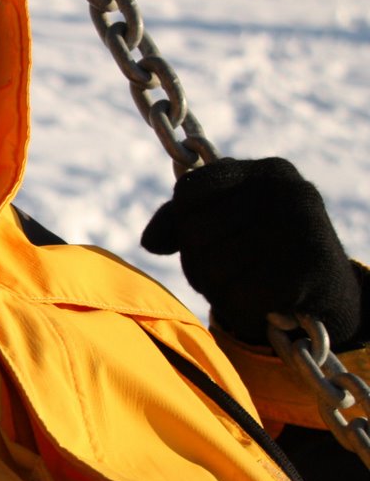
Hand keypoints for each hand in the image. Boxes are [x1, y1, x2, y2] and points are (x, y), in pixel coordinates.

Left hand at [142, 157, 364, 349]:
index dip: (181, 222)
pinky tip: (259, 303)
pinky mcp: (310, 271)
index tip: (201, 236)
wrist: (329, 293)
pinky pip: (238, 297)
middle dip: (196, 261)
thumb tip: (150, 241)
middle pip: (194, 231)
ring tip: (243, 284)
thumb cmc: (264, 251)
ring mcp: (303, 229)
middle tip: (225, 271)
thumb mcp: (227, 221)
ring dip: (215, 289)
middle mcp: (288, 192)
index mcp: (266, 171)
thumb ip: (180, 219)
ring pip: (211, 267)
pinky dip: (239, 309)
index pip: (189, 190)